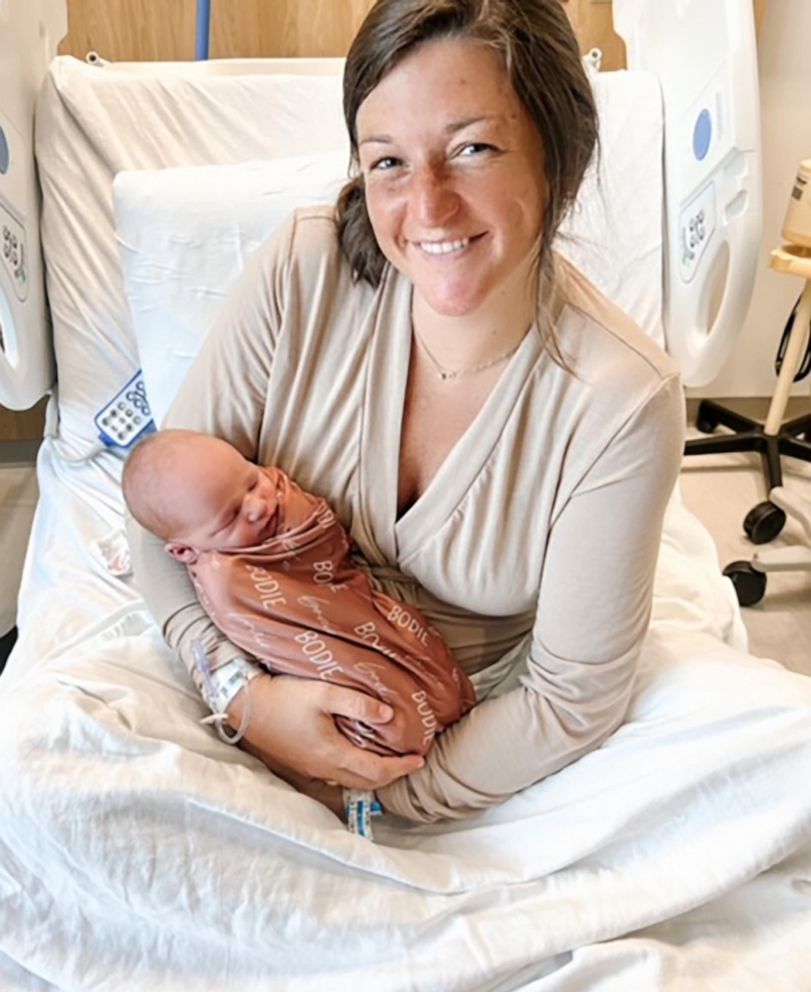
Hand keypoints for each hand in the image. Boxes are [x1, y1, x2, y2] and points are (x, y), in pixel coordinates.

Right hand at [226, 674, 423, 789]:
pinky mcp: (300, 765)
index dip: (401, 768)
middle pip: (366, 783)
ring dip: (372, 776)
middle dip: (391, 776)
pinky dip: (354, 772)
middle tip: (408, 763)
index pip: (377, 770)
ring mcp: (310, 770)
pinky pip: (335, 777)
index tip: (420, 760)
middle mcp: (324, 769)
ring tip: (387, 762)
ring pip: (350, 782)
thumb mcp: (324, 694)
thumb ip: (358, 704)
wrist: (246, 707)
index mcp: (333, 755)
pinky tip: (355, 758)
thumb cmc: (284, 698)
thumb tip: (390, 716)